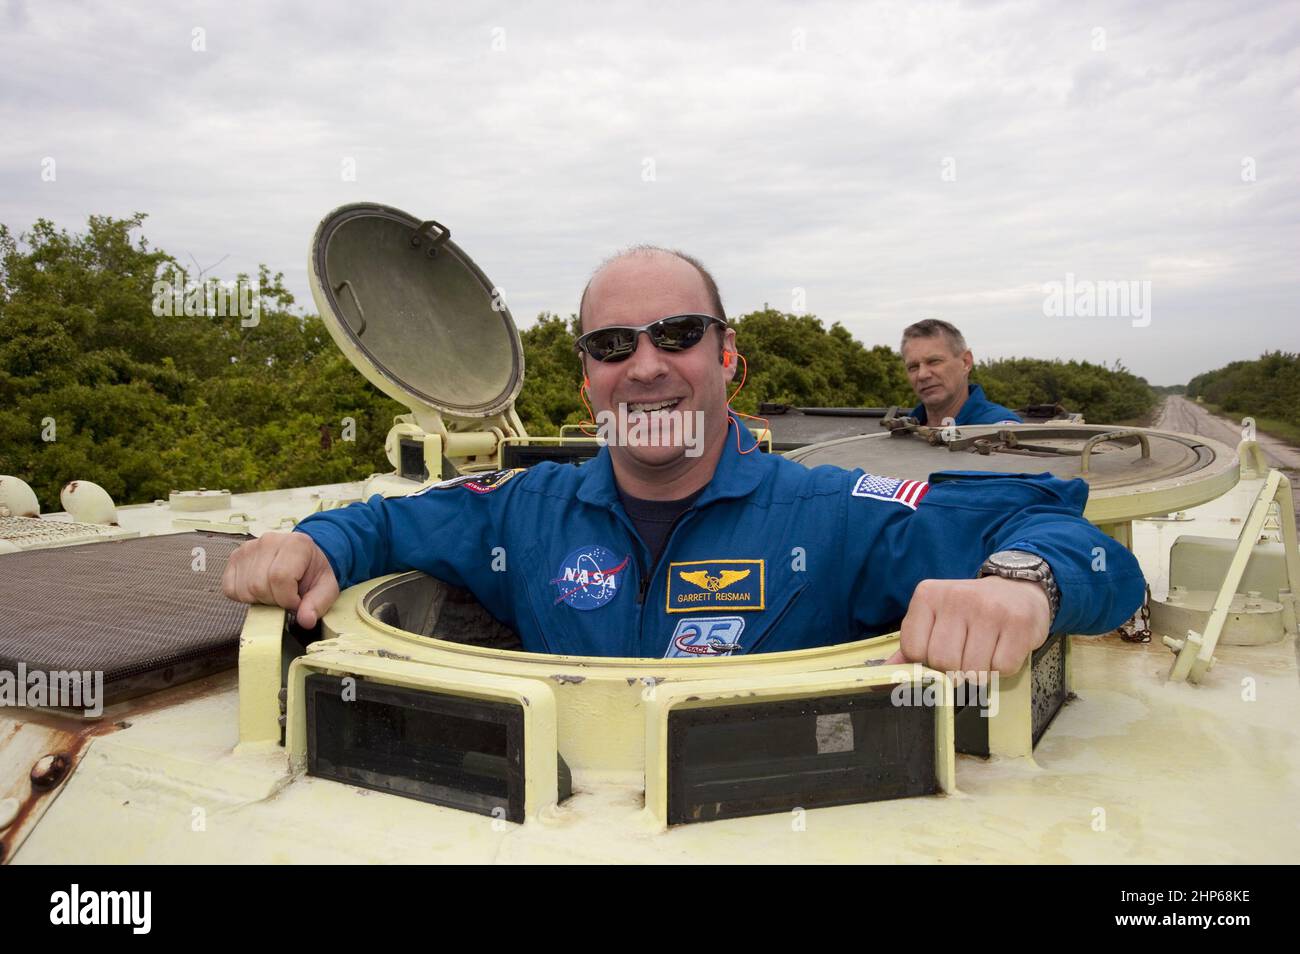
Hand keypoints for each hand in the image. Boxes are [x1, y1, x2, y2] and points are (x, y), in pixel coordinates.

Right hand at [221, 531, 339, 627]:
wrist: (304, 557)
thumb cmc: (313, 572)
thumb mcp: (326, 588)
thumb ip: (317, 604)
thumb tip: (305, 621)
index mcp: (295, 544)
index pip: (279, 578)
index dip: (287, 599)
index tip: (296, 602)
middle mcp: (268, 541)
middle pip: (259, 585)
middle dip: (274, 601)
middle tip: (286, 597)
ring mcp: (248, 548)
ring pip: (244, 589)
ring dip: (260, 600)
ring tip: (275, 592)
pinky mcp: (235, 557)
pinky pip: (230, 588)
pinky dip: (244, 596)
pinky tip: (260, 590)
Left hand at [886, 576, 1050, 674]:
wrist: (1017, 589)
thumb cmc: (970, 612)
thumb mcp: (935, 619)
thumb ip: (912, 646)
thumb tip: (884, 676)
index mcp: (928, 595)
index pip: (914, 650)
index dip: (927, 661)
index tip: (941, 651)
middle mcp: (957, 597)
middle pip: (943, 662)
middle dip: (954, 670)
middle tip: (965, 655)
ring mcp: (989, 608)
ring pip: (973, 670)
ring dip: (980, 673)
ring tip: (985, 653)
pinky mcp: (1018, 622)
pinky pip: (1002, 668)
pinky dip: (1002, 670)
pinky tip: (1003, 650)